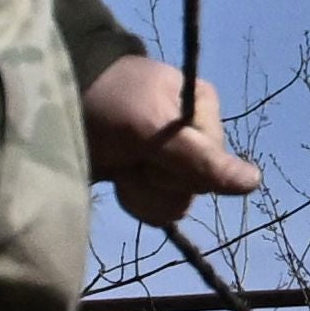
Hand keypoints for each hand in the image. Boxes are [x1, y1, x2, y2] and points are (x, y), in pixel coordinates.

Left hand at [84, 52, 262, 227]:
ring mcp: (170, 159)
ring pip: (176, 203)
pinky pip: (159, 208)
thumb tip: (255, 182)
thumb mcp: (151, 128)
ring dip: (143, 193)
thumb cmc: (107, 104)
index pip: (212, 164)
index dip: (178, 166)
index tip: (150, 148)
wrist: (54, 102)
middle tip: (131, 157)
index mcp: (203, 109)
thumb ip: (200, 159)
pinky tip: (120, 179)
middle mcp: (194, 135)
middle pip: (194, 188)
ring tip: (121, 168)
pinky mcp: (148, 177)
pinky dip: (136, 200)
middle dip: (157, 180)